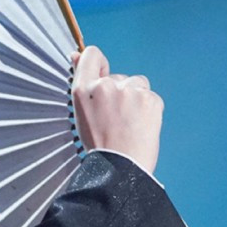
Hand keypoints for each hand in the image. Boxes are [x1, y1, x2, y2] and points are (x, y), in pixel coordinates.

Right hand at [71, 46, 163, 174]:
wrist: (121, 170)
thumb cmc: (100, 147)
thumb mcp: (82, 114)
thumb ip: (82, 82)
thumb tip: (76, 55)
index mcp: (83, 91)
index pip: (91, 55)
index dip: (98, 66)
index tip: (102, 81)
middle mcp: (104, 86)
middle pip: (117, 77)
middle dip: (118, 94)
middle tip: (115, 123)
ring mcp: (128, 92)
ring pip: (136, 84)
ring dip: (135, 99)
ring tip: (129, 126)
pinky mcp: (149, 99)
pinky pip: (150, 97)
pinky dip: (148, 111)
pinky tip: (140, 128)